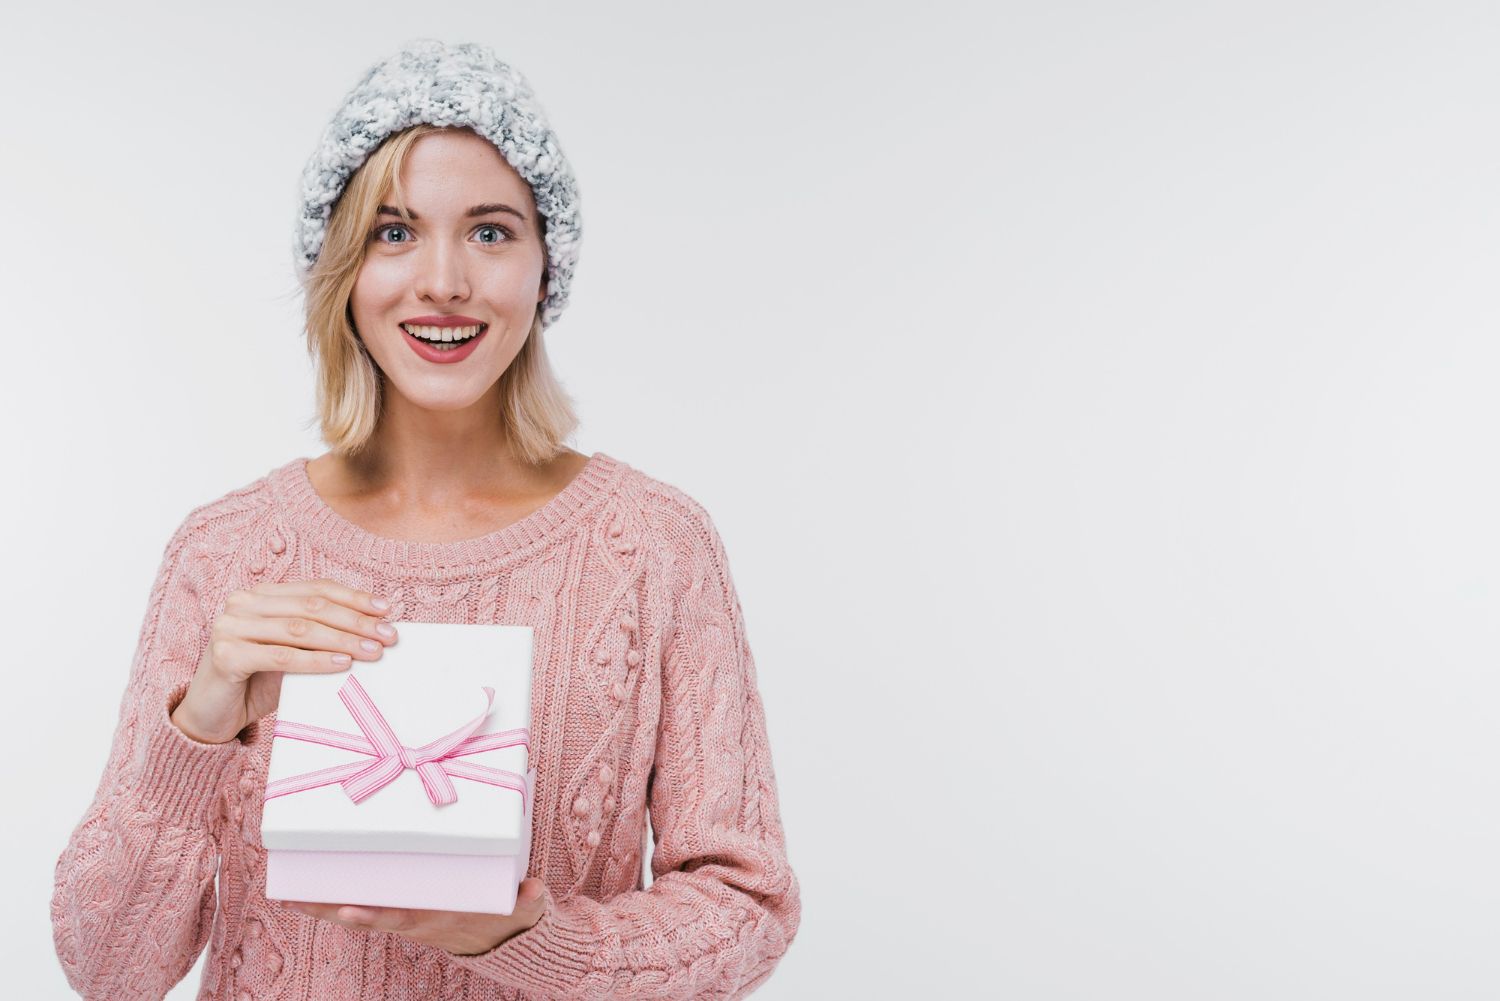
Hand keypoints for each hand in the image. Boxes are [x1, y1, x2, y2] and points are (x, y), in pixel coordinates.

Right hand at [170, 578, 398, 744]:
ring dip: (342, 639)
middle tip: (388, 635)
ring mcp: (230, 626)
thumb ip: (319, 638)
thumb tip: (373, 632)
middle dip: (355, 620)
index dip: (354, 597)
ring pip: (299, 629)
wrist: (211, 715)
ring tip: (372, 651)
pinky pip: (281, 656)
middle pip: (312, 606)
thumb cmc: (257, 683)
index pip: (316, 588)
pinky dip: (316, 660)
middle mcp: (242, 603)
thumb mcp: (292, 654)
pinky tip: (343, 664)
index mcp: (261, 595)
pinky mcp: (225, 655)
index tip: (387, 609)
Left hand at [276, 877, 550, 955]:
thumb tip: (534, 889)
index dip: (372, 915)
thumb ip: (528, 900)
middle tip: (295, 898)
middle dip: (330, 909)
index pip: (399, 918)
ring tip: (290, 893)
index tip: (348, 907)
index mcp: (437, 918)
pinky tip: (315, 889)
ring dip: (324, 905)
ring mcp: (406, 917)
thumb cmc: (510, 915)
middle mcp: (414, 920)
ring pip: (358, 911)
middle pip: (365, 916)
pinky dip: (338, 900)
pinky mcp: (403, 909)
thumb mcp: (524, 909)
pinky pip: (365, 905)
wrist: (501, 938)